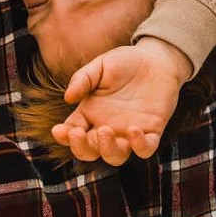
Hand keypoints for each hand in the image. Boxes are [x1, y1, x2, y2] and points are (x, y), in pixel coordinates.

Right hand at [52, 38, 191, 165]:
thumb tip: (68, 97)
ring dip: (107, 150)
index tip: (59, 130)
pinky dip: (139, 146)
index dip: (64, 136)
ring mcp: (128, 133)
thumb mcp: (101, 66)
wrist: (156, 59)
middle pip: (90, 151)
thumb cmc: (125, 62)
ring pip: (116, 156)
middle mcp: (107, 128)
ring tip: (105, 132)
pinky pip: (145, 149)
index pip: (72, 133)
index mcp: (90, 114)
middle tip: (79, 133)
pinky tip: (134, 130)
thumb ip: (83, 79)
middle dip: (82, 147)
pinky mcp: (151, 131)